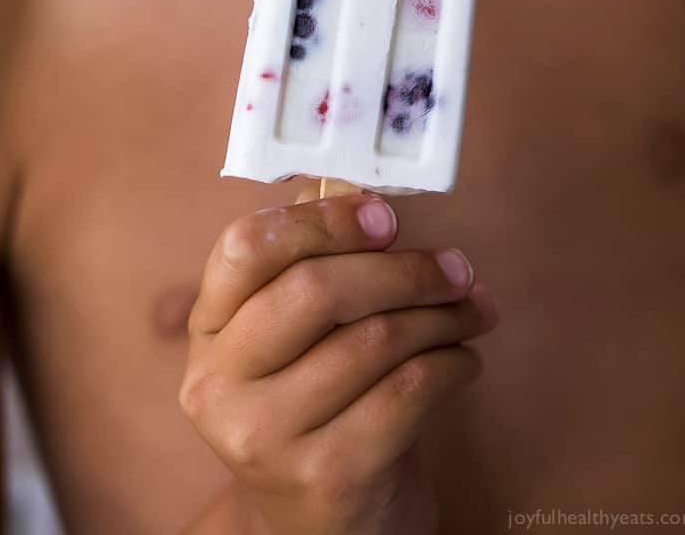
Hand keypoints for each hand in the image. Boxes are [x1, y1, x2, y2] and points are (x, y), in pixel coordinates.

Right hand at [180, 192, 498, 534]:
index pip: (246, 247)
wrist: (325, 525)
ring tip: (475, 310)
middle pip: (315, 291)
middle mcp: (219, 384)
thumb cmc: (322, 404)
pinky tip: (464, 359)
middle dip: (404, 269)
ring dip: (444, 316)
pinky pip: (409, 392)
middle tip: (458, 267)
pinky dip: (453, 364)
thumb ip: (316, 258)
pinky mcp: (326, 478)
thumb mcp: (301, 335)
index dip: (323, 221)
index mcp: (209, 328)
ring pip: (374, 341)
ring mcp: (265, 438)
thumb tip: (356, 183)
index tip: (386, 218)